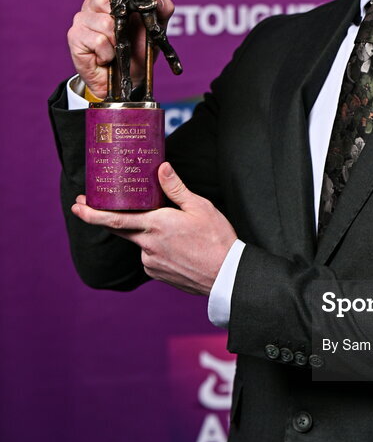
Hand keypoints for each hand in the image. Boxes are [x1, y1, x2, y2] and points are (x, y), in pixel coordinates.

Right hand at [68, 0, 174, 98]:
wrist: (128, 78)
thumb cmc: (138, 49)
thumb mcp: (155, 28)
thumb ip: (161, 10)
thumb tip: (161, 0)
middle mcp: (92, 4)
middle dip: (122, 18)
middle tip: (125, 32)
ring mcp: (81, 21)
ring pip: (104, 22)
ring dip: (117, 40)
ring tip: (117, 47)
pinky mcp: (75, 38)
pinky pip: (97, 40)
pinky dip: (108, 52)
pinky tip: (107, 57)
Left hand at [71, 163, 237, 295]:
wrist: (226, 274)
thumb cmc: (216, 238)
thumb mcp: (200, 206)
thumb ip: (176, 188)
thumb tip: (161, 167)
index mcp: (156, 224)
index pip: (116, 218)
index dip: (92, 213)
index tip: (78, 205)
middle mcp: (148, 244)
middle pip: (119, 228)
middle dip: (100, 217)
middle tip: (86, 206)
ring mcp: (150, 261)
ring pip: (139, 241)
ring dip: (144, 233)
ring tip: (174, 232)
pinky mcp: (156, 273)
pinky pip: (149, 255)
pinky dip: (155, 247)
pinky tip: (176, 246)